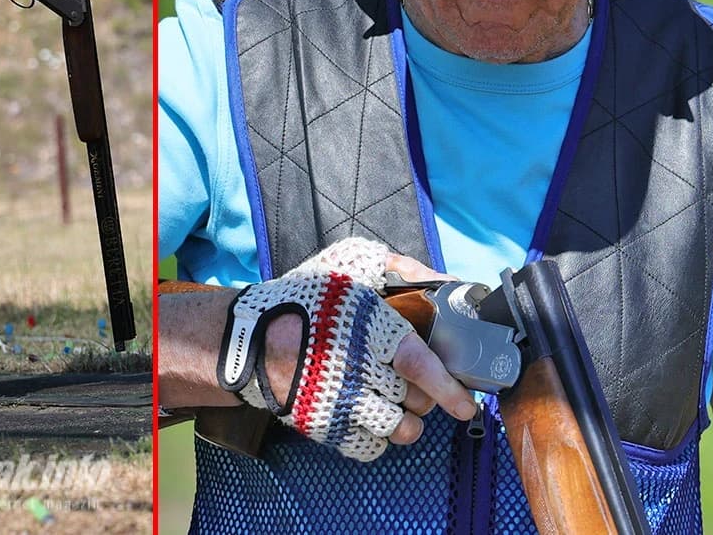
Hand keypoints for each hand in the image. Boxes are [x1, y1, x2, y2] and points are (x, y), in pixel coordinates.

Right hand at [230, 238, 476, 461]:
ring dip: (407, 423)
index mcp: (370, 328)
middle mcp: (358, 368)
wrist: (246, 337)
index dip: (447, 386)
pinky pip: (367, 447)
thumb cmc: (305, 298)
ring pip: (397, 429)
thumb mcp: (352, 264)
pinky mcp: (323, 426)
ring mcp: (340, 401)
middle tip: (420, 387)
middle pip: (415, 399)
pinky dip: (377, 439)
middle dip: (428, 398)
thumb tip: (445, 282)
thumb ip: (402, 269)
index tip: (466, 404)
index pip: (418, 363)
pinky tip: (372, 418)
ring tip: (400, 409)